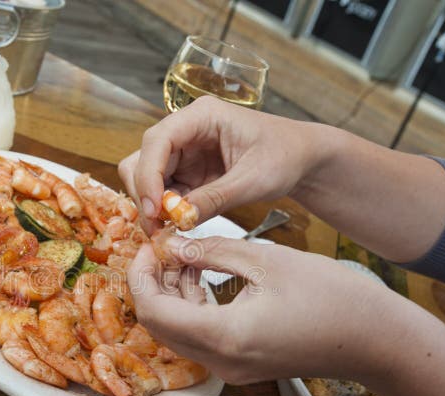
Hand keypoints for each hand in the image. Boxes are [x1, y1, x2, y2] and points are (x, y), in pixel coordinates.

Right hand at [119, 96, 329, 234]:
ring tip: (166, 230)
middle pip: (143, 158)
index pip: (159, 140)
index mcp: (202, 116)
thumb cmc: (284, 156)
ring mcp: (184, 152)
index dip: (148, 174)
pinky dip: (163, 210)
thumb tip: (181, 218)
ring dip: (150, 204)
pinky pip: (163, 191)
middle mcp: (186, 130)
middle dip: (144, 193)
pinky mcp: (187, 172)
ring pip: (146, 176)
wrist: (301, 160)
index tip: (153, 208)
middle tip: (156, 228)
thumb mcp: (253, 180)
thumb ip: (216, 198)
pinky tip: (175, 225)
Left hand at [127, 236, 400, 383]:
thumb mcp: (266, 260)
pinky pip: (202, 338)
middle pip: (160, 326)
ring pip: (179, 333)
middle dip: (153, 284)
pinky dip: (194, 307)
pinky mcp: (243, 365)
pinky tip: (207, 275)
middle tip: (164, 248)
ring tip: (188, 256)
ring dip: (173, 294)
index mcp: (223, 336)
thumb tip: (174, 245)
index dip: (141, 275)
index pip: (153, 311)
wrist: (375, 339)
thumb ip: (213, 251)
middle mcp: (221, 361)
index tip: (151, 245)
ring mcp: (232, 369)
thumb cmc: (330, 295)